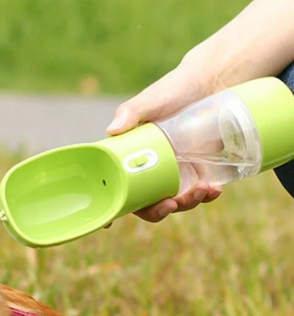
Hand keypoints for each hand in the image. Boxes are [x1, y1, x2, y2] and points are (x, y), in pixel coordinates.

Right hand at [107, 59, 223, 221]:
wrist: (210, 83)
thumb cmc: (172, 90)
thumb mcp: (150, 100)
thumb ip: (130, 113)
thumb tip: (112, 130)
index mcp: (129, 160)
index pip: (115, 189)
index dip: (110, 209)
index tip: (107, 225)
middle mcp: (148, 173)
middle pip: (145, 205)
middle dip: (157, 211)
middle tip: (170, 204)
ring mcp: (173, 176)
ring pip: (174, 203)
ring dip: (186, 204)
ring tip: (202, 189)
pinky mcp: (197, 173)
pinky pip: (199, 194)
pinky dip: (207, 196)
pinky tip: (214, 189)